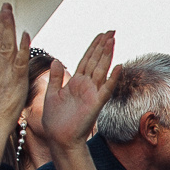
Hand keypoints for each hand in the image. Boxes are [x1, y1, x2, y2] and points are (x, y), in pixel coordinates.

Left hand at [39, 31, 118, 150]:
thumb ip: (55, 77)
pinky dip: (112, 79)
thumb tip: (56, 60)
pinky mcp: (95, 104)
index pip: (86, 59)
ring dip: (107, 55)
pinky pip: (106, 89)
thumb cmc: (55, 120)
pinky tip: (118, 67)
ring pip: (101, 70)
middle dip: (103, 45)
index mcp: (75, 82)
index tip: (101, 34)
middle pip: (96, 61)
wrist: (58, 138)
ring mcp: (92, 94)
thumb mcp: (51, 94)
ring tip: (113, 40)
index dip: (94, 46)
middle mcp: (86, 85)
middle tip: (112, 31)